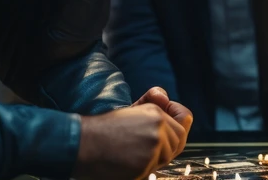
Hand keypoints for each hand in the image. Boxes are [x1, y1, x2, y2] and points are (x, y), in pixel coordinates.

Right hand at [72, 87, 192, 179]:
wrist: (82, 144)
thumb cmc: (104, 128)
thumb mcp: (131, 109)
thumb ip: (153, 102)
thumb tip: (165, 98)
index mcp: (156, 115)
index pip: (185, 119)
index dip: (179, 120)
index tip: (168, 121)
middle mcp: (159, 130)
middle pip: (179, 140)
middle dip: (168, 142)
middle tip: (148, 142)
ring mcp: (153, 150)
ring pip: (167, 156)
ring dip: (155, 156)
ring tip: (135, 151)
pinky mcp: (144, 167)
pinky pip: (153, 169)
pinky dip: (143, 167)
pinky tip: (128, 160)